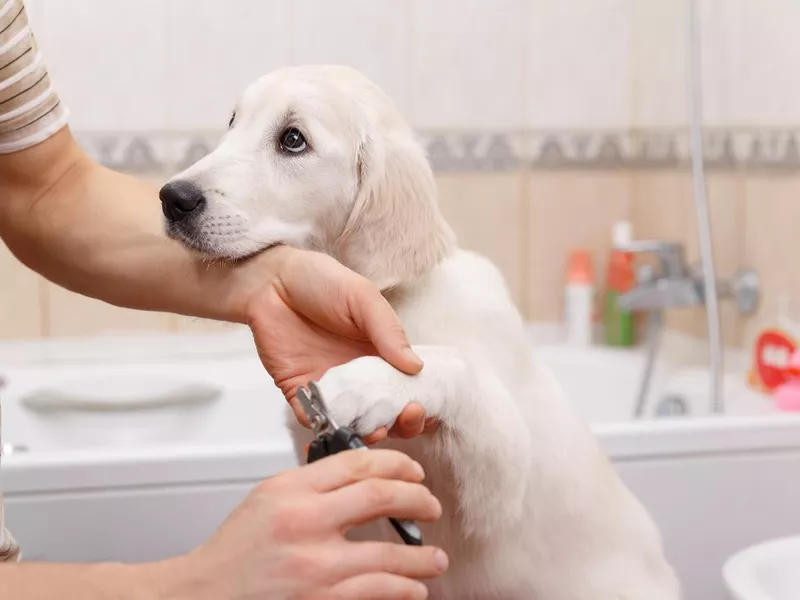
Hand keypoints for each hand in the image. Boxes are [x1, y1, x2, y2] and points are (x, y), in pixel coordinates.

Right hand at [156, 450, 446, 599]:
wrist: (205, 595)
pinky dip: (404, 590)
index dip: (397, 464)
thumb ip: (313, 483)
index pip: (358, 462)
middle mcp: (304, 523)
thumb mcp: (269, 497)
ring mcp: (314, 567)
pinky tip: (414, 589)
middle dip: (419, 499)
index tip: (413, 473)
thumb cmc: (236, 551)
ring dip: (422, 557)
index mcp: (291, 490)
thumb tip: (364, 476)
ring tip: (435, 559)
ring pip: (389, 555)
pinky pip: (378, 593)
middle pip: (381, 497)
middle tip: (432, 506)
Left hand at [239, 246, 438, 443]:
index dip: (420, 401)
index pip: (408, 386)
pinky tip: (338, 423)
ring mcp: (331, 387)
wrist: (272, 280)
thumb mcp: (363, 298)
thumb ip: (388, 331)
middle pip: (387, 412)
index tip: (425, 406)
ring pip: (355, 422)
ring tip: (377, 428)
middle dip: (403, 423)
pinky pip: (315, 419)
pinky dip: (326, 426)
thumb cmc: (321, 281)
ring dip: (369, 431)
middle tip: (406, 416)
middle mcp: (360, 376)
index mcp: (381, 354)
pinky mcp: (301, 392)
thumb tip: (416, 367)